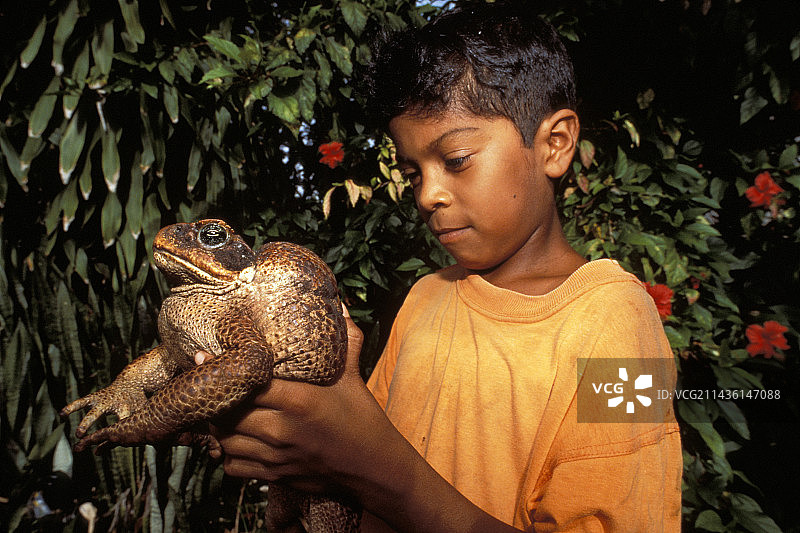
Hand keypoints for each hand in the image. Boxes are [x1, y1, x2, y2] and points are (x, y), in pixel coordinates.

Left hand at [197, 307, 520, 532]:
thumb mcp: (355, 378)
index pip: (248, 384)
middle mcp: (283, 429)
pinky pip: (233, 467)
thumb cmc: (363, 420)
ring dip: (216, 427)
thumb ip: (348, 340)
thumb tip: (343, 306)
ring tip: (212, 410)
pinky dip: (226, 455)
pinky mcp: (274, 476)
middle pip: (228, 413)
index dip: (222, 371)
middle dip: (212, 399)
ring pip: (225, 441)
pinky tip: (232, 440)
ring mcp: (277, 456)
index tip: (202, 357)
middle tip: (202, 384)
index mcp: (301, 400)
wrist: (373, 469)